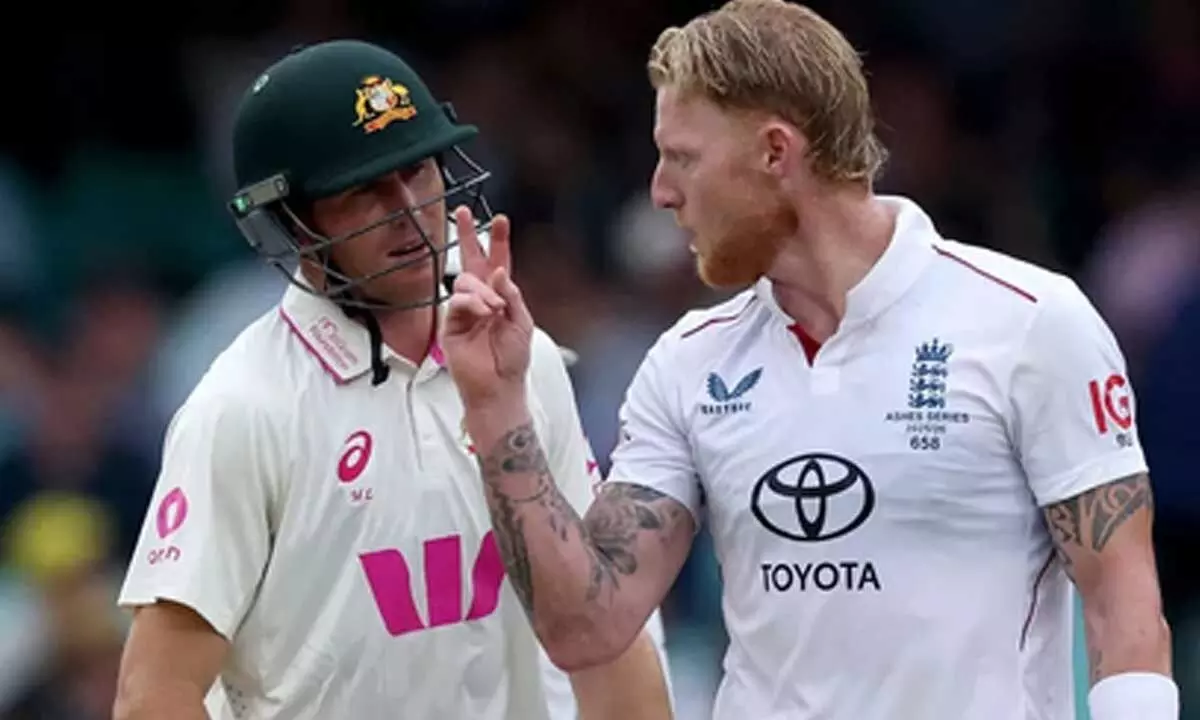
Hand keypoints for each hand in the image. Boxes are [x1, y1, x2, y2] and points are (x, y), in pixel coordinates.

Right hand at [440, 206, 533, 407]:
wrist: (498, 386)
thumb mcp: (522, 323)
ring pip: (466, 280)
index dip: (498, 241)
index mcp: (501, 296)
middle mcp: (481, 299)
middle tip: (464, 213)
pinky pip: (458, 300)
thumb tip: (497, 273)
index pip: (498, 262)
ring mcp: (465, 310)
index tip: (500, 219)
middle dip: (468, 235)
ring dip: (483, 290)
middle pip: (472, 260)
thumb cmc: (512, 359)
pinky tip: (483, 312)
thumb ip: (511, 295)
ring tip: (494, 309)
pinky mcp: (451, 323)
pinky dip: (472, 303)